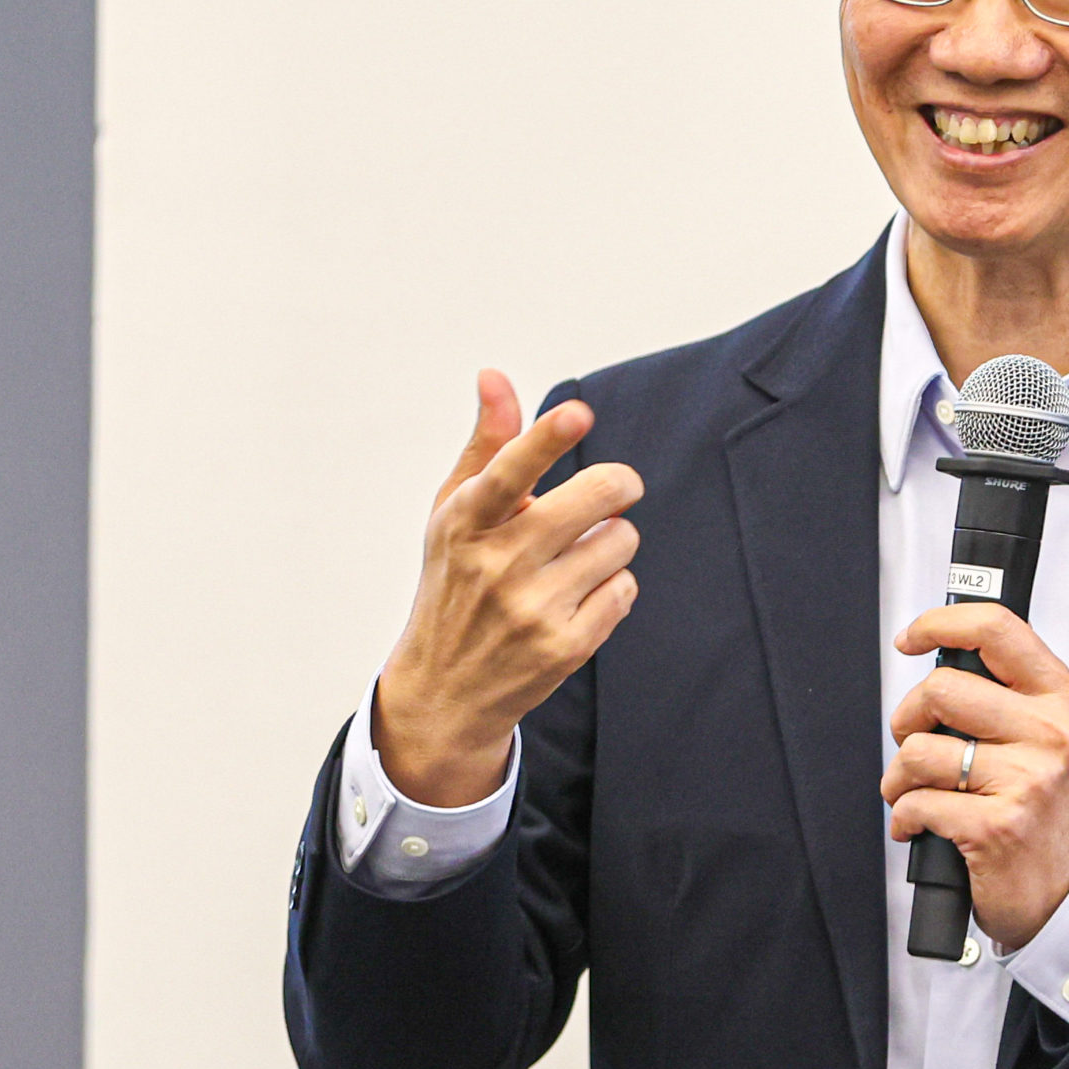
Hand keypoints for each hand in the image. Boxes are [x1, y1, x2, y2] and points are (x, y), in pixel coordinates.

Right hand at [373, 370, 644, 806]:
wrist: (443, 693)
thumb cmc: (454, 586)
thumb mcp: (453, 516)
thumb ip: (486, 446)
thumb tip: (495, 375)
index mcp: (464, 523)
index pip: (506, 473)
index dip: (544, 439)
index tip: (575, 411)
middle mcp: (496, 565)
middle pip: (598, 496)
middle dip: (619, 485)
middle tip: (615, 491)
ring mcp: (532, 610)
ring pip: (620, 540)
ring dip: (610, 542)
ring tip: (577, 559)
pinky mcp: (565, 647)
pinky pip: (626, 589)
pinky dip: (612, 588)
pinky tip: (578, 599)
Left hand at [881, 603, 1068, 950]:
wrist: (1067, 888)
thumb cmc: (1044, 808)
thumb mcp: (1048, 736)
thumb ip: (1006, 694)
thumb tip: (939, 656)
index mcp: (1060, 698)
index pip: (997, 629)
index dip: (940, 624)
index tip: (913, 637)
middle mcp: (1050, 733)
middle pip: (941, 689)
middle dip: (907, 719)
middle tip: (915, 741)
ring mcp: (1026, 779)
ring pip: (919, 750)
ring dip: (898, 778)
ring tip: (913, 791)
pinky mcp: (996, 826)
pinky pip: (917, 803)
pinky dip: (904, 817)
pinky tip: (919, 825)